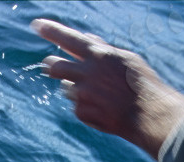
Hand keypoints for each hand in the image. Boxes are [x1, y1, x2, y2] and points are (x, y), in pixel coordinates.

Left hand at [31, 18, 183, 158]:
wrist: (147, 114)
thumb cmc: (140, 83)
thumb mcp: (125, 59)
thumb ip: (103, 48)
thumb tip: (86, 37)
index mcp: (99, 55)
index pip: (69, 38)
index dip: (51, 31)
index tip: (36, 24)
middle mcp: (86, 73)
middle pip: (54, 66)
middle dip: (51, 66)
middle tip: (50, 66)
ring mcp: (81, 93)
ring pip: (67, 87)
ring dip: (77, 88)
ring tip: (100, 93)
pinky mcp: (80, 111)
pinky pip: (76, 105)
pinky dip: (86, 105)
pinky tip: (103, 107)